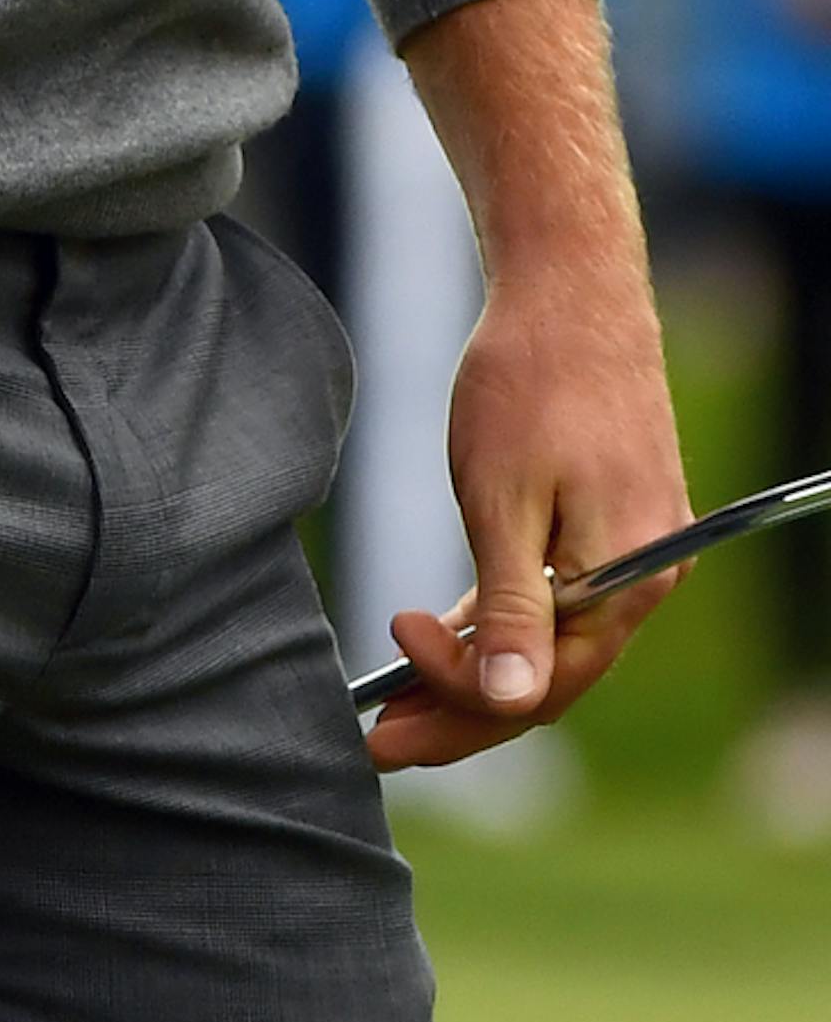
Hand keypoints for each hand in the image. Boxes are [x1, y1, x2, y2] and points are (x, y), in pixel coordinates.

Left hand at [366, 247, 689, 771]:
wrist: (569, 284)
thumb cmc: (530, 380)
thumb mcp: (502, 499)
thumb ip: (508, 608)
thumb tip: (514, 701)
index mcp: (627, 581)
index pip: (541, 685)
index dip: (457, 696)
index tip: (386, 655)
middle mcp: (647, 579)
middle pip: (548, 679)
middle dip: (457, 711)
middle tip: (375, 737)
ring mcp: (636, 554)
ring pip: (550, 643)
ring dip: (474, 670)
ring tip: (395, 698)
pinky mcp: (614, 527)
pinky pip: (557, 600)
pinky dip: (498, 619)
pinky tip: (441, 632)